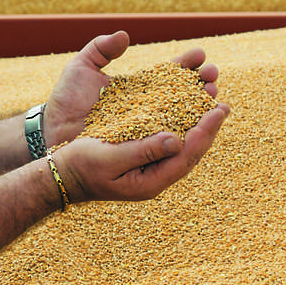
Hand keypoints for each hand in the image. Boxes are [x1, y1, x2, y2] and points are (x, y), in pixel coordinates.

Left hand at [42, 31, 219, 147]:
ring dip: (200, 107)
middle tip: (213, 77)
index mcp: (139, 88)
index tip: (200, 56)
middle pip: (183, 94)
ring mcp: (146, 128)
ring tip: (213, 96)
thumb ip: (101, 48)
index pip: (169, 74)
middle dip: (201, 84)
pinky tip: (200, 125)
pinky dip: (186, 132)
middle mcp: (147, 108)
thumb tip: (124, 36)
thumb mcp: (81, 68)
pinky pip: (168, 139)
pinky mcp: (142, 146)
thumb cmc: (67, 100)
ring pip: (181, 117)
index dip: (186, 65)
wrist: (55, 130)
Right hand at [52, 102, 229, 202]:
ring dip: (196, 124)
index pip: (186, 156)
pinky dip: (178, 123)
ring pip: (181, 145)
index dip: (205, 132)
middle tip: (223, 105)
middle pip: (190, 152)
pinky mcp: (142, 156)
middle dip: (208, 128)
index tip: (218, 110)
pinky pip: (167, 140)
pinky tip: (184, 109)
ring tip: (210, 103)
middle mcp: (154, 176)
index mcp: (150, 181)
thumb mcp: (110, 158)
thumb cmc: (82, 166)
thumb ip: (142, 151)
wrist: (63, 173)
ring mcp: (149, 167)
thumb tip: (176, 140)